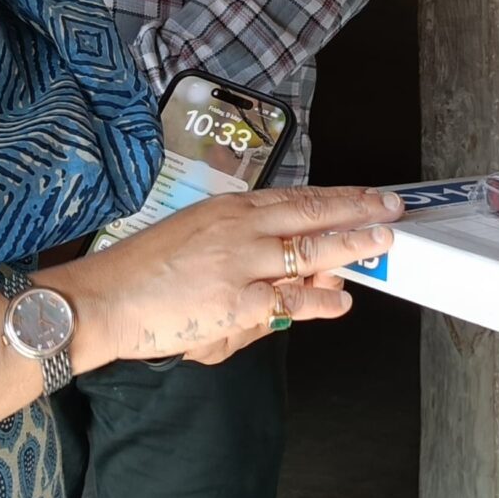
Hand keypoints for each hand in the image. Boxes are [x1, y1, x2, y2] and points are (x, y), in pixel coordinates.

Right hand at [56, 185, 401, 367]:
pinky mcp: (237, 302)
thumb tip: (287, 263)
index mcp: (229, 208)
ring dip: (351, 247)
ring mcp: (241, 264)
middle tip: (392, 209)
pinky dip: (321, 301)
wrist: (106, 297)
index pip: (298, 197)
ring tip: (382, 244)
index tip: (368, 194)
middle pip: (313, 214)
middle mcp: (240, 228)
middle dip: (358, 210)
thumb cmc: (143, 270)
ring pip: (311, 251)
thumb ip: (242, 246)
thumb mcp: (194, 237)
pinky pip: (292, 300)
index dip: (340, 196)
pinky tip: (341, 300)